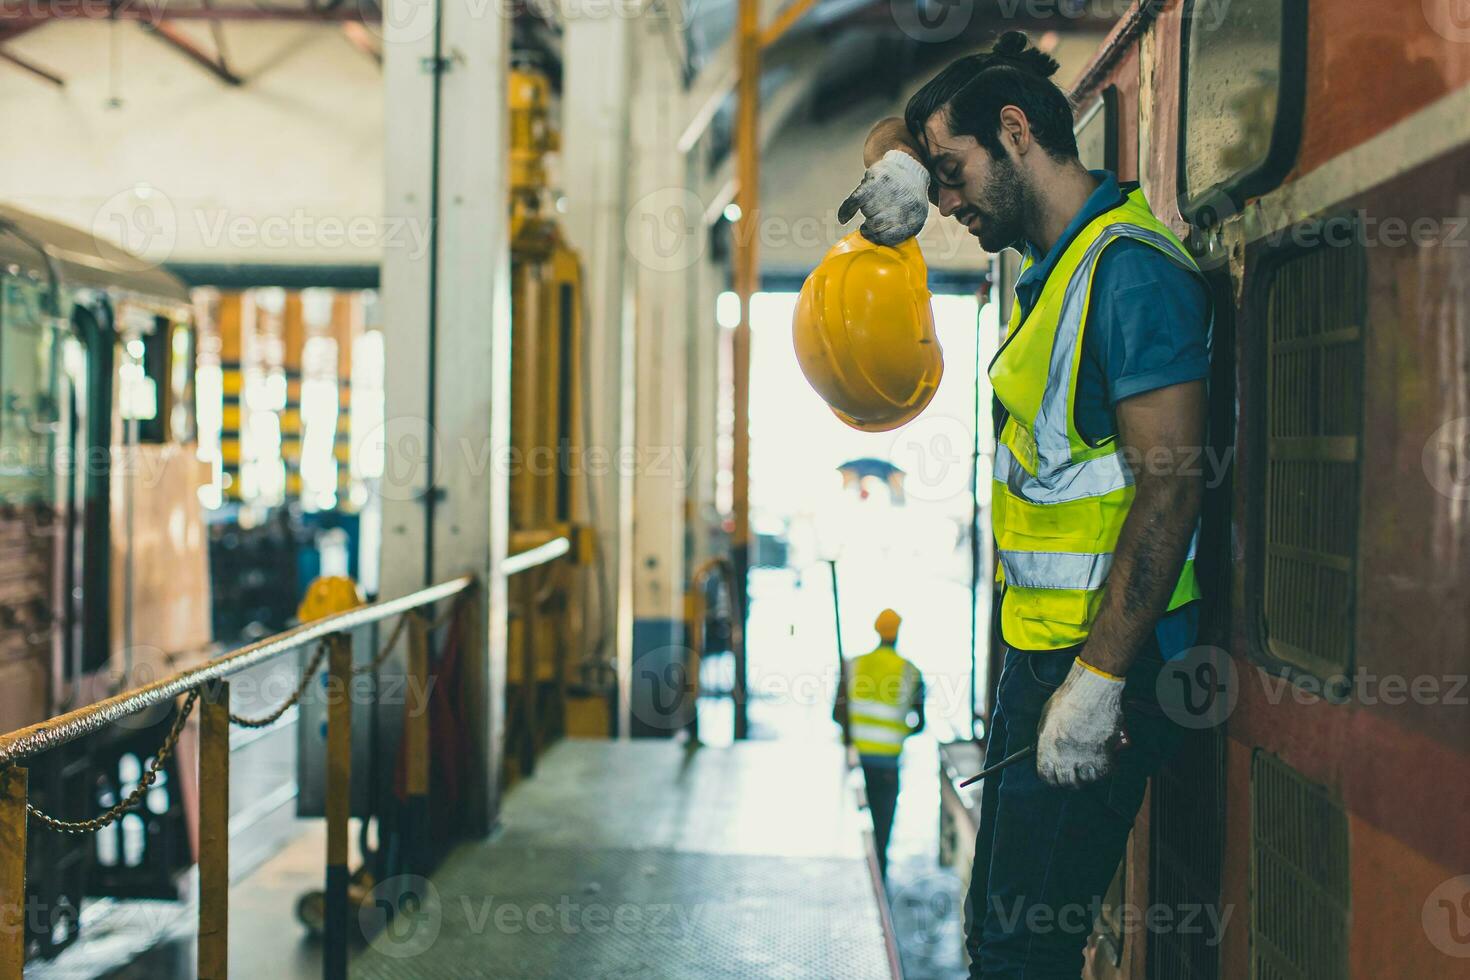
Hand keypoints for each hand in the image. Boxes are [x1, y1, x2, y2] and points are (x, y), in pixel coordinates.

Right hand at [837, 149, 930, 245]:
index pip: (892, 236)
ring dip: (866, 213)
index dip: (880, 239)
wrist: (910, 169)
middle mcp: (903, 201)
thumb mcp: (913, 218)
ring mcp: (888, 189)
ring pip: (867, 212)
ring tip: (873, 208)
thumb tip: (878, 246)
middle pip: (877, 224)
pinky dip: (846, 211)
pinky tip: (843, 218)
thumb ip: (899, 233)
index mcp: (915, 216)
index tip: (875, 238)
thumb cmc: (908, 200)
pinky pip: (855, 200)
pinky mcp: (875, 179)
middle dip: (870, 228)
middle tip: (869, 227)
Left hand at [1036, 659, 1128, 787]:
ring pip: (1087, 780)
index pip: (1046, 776)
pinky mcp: (1104, 755)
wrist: (1091, 691)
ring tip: (1090, 766)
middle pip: (1068, 782)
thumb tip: (1048, 746)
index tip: (1057, 776)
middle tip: (1076, 773)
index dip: (1053, 778)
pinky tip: (1104, 760)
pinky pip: (1105, 772)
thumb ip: (1046, 736)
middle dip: (1071, 780)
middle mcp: (1065, 758)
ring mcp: (1085, 759)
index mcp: (1047, 749)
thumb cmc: (1068, 699)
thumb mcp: (1047, 717)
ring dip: (1088, 775)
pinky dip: (1106, 769)